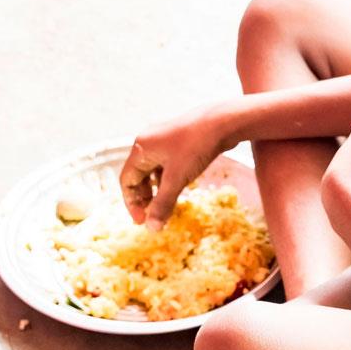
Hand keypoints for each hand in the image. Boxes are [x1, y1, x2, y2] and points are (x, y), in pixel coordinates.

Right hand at [119, 105, 228, 230]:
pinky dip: (169, 178)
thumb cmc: (196, 147)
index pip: (127, 180)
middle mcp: (149, 141)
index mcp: (141, 148)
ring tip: (166, 205)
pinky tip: (178, 188)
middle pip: (138, 175)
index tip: (143, 221)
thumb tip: (152, 228)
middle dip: (145, 197)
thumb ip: (163, 204)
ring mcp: (164, 139)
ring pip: (154, 170)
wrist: (223, 121)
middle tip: (154, 215)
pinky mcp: (179, 140)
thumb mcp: (177, 179)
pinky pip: (167, 163)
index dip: (132, 203)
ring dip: (158, 189)